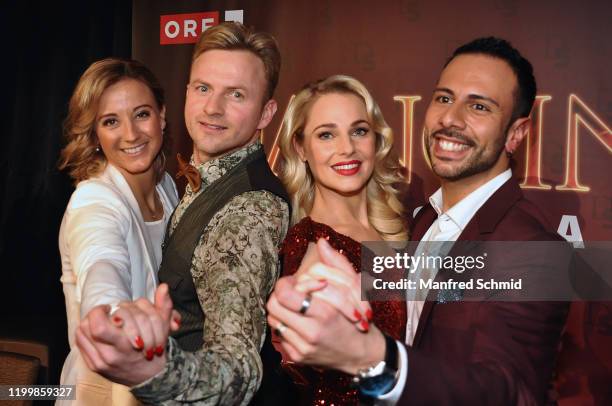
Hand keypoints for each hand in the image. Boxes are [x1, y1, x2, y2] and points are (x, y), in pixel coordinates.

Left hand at [76, 283, 180, 385]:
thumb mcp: (163, 328)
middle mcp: (110, 356)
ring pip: (83, 330)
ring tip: (103, 319)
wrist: (149, 378)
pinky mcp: (93, 364)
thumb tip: (163, 287)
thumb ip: (164, 306)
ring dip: (91, 320)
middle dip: (100, 314)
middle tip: (109, 314)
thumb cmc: (155, 350)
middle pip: (92, 327)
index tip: (112, 308)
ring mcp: (100, 361)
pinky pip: (80, 340)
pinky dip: (85, 330)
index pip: (100, 326)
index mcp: (126, 348)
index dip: (103, 311)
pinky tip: (96, 328)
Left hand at [267, 239, 383, 374]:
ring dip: (280, 310)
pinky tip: (299, 323)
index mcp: (325, 313)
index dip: (285, 284)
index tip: (295, 282)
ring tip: (293, 307)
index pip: (285, 294)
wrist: (360, 355)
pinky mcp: (297, 358)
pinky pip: (279, 336)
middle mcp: (312, 332)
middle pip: (273, 306)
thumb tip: (322, 242)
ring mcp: (303, 347)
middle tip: (290, 292)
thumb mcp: (355, 289)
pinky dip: (286, 326)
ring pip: (273, 320)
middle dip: (279, 295)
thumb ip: (337, 264)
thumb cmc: (356, 318)